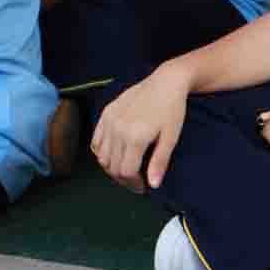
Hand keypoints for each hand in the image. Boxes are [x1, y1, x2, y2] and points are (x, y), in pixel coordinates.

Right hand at [91, 61, 191, 192]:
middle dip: (123, 179)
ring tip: (126, 168)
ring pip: (102, 156)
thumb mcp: (171, 137)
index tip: (143, 187)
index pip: (126, 171)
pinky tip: (115, 154)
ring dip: (112, 167)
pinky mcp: (106, 113)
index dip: (134, 184)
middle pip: (112, 166)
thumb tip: (153, 185)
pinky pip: (96, 140)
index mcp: (135, 137)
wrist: (166, 82)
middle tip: (136, 180)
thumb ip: (159, 162)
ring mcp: (109, 120)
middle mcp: (118, 129)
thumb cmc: (173, 110)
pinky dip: (102, 152)